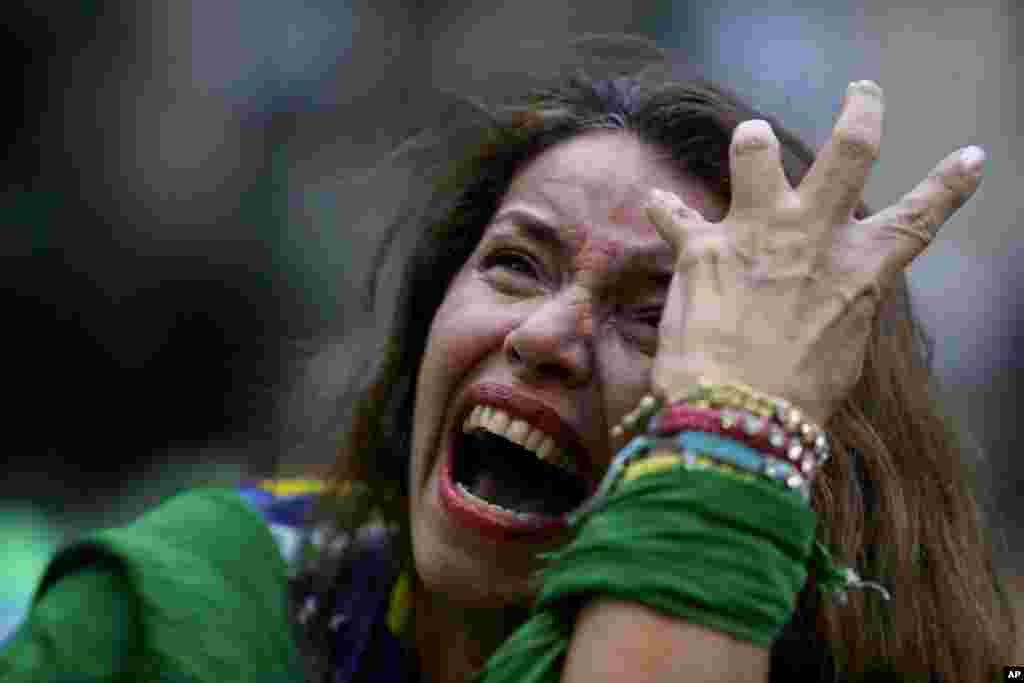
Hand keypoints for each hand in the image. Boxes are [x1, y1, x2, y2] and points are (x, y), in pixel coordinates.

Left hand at [645, 80, 984, 425]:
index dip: (949, 186)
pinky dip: (666, 209)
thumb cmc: (796, 397)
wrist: (736, 412)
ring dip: (754, 141)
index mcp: (860, 269)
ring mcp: (755, 233)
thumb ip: (842, 305)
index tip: (970, 158)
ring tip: (752, 139)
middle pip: (850, 151)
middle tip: (862, 94)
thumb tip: (835, 293)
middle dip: (862, 113)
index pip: (918, 218)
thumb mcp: (842, 350)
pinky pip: (676, 213)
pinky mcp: (701, 247)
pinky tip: (657, 203)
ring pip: (757, 152)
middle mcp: (812, 236)